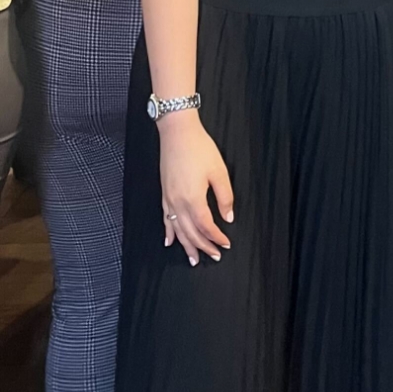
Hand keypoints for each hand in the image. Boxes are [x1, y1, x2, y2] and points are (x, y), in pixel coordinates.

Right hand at [157, 111, 233, 264]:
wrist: (177, 132)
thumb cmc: (199, 148)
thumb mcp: (219, 170)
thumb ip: (225, 196)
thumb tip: (228, 217)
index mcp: (193, 199)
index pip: (206, 226)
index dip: (216, 238)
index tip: (226, 244)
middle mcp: (178, 203)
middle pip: (191, 233)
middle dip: (203, 247)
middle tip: (214, 256)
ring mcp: (169, 199)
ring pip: (177, 230)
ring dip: (186, 246)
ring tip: (193, 259)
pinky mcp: (164, 193)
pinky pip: (165, 219)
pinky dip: (168, 232)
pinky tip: (169, 241)